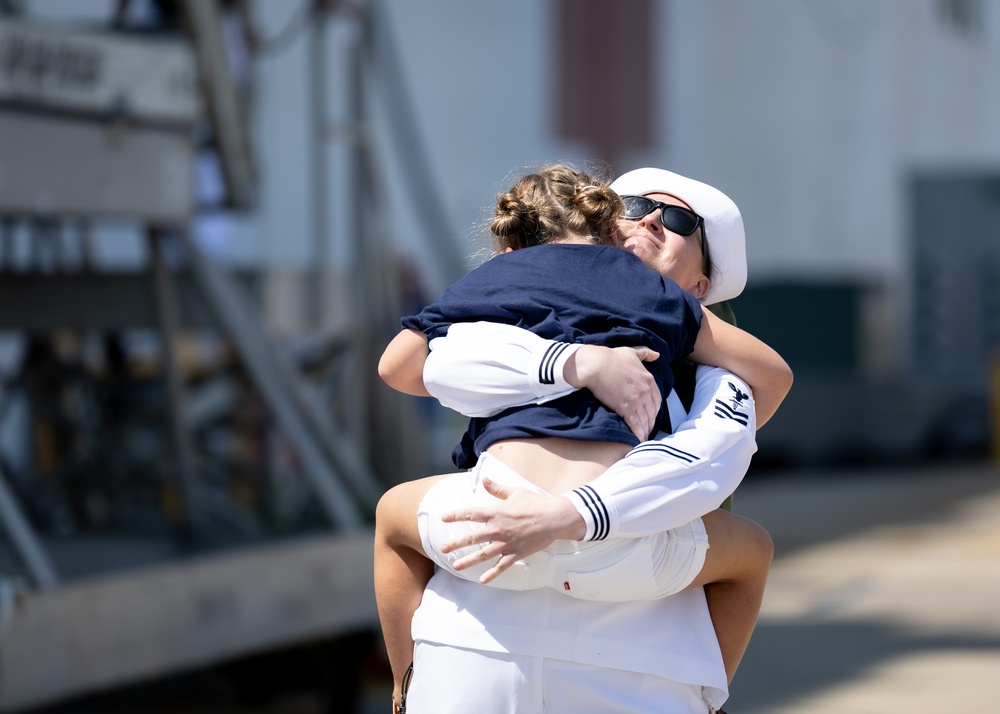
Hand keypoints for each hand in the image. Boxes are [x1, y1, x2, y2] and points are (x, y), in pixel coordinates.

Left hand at [439, 477, 585, 583]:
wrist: (554, 518)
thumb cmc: (535, 503)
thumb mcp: (515, 492)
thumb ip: (497, 488)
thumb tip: (483, 479)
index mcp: (496, 513)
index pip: (471, 513)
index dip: (455, 515)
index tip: (443, 518)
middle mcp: (498, 529)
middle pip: (472, 538)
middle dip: (456, 543)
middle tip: (442, 548)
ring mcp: (506, 543)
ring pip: (483, 554)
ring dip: (468, 561)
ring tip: (455, 566)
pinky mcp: (516, 553)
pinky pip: (501, 566)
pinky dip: (492, 574)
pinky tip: (482, 580)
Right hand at [565, 344, 660, 438]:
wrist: (597, 365)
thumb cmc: (611, 357)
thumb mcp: (631, 352)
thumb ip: (646, 353)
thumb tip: (657, 355)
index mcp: (649, 379)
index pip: (657, 400)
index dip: (655, 410)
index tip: (652, 416)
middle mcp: (645, 391)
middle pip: (652, 412)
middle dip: (651, 423)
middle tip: (648, 430)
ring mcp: (636, 400)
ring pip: (645, 420)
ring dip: (645, 430)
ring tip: (643, 438)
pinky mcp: (625, 408)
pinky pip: (635, 424)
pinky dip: (638, 433)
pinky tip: (638, 440)